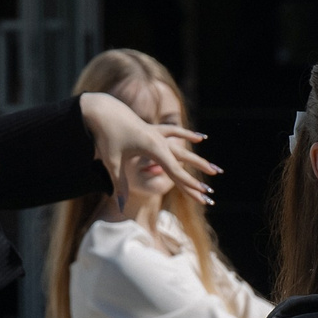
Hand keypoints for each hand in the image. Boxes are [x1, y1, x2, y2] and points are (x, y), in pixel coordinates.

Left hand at [78, 87, 214, 208]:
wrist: (102, 110)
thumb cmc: (106, 136)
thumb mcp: (112, 162)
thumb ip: (120, 185)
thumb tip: (121, 207)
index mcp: (153, 148)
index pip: (175, 172)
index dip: (188, 185)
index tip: (202, 195)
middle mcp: (160, 140)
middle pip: (184, 163)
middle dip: (198, 179)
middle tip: (211, 192)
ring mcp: (158, 134)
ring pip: (183, 149)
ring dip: (198, 160)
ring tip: (215, 169)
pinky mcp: (153, 130)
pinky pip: (175, 133)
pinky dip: (188, 135)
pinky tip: (201, 139)